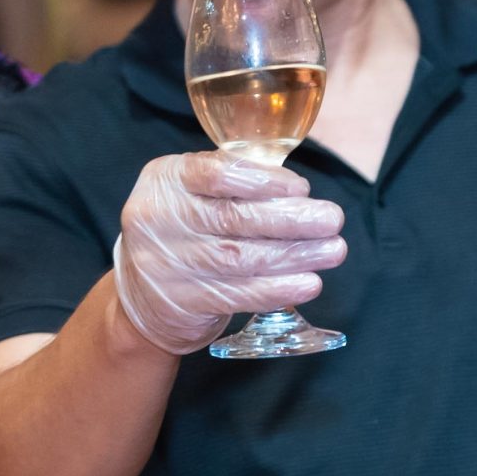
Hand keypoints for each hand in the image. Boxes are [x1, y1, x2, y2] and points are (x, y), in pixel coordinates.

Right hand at [111, 151, 348, 355]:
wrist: (143, 295)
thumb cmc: (186, 230)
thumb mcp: (195, 193)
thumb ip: (238, 184)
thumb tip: (299, 194)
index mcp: (166, 178)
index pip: (215, 173)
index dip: (263, 182)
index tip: (301, 189)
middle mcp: (160, 218)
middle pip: (233, 218)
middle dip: (291, 219)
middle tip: (333, 220)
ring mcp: (166, 262)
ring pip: (240, 258)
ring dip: (294, 255)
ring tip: (333, 251)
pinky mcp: (181, 301)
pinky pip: (237, 295)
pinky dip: (278, 289)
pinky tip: (309, 283)